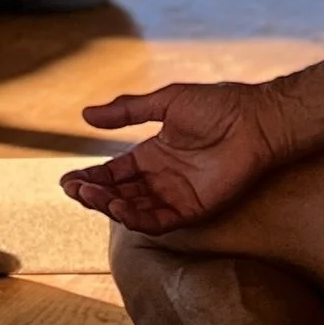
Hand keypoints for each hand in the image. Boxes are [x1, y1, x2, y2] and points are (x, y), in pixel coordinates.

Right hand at [60, 79, 287, 234]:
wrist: (256, 118)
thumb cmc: (218, 105)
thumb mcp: (165, 102)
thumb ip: (127, 111)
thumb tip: (86, 114)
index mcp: (152, 155)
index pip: (113, 172)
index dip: (90, 177)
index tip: (67, 180)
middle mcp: (161, 178)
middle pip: (119, 194)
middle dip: (94, 194)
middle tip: (75, 189)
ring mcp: (176, 195)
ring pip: (134, 210)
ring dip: (110, 206)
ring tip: (91, 196)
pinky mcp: (194, 209)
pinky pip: (160, 221)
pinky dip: (137, 218)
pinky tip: (120, 208)